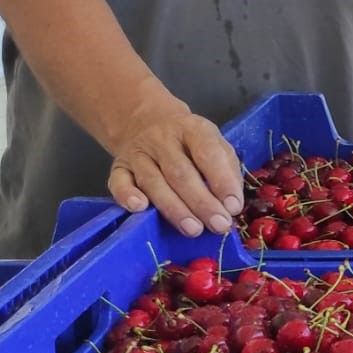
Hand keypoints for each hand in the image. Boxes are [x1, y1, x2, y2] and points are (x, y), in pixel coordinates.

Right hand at [106, 96, 243, 237]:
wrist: (147, 122)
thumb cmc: (190, 143)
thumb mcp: (215, 144)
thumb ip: (227, 171)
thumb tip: (232, 205)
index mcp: (192, 129)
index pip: (208, 153)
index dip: (222, 181)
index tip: (234, 207)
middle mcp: (162, 139)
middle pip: (181, 173)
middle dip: (201, 202)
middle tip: (218, 225)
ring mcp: (138, 153)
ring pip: (153, 181)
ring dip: (173, 208)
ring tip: (193, 229)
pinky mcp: (119, 167)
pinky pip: (119, 182)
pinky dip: (127, 196)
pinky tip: (140, 208)